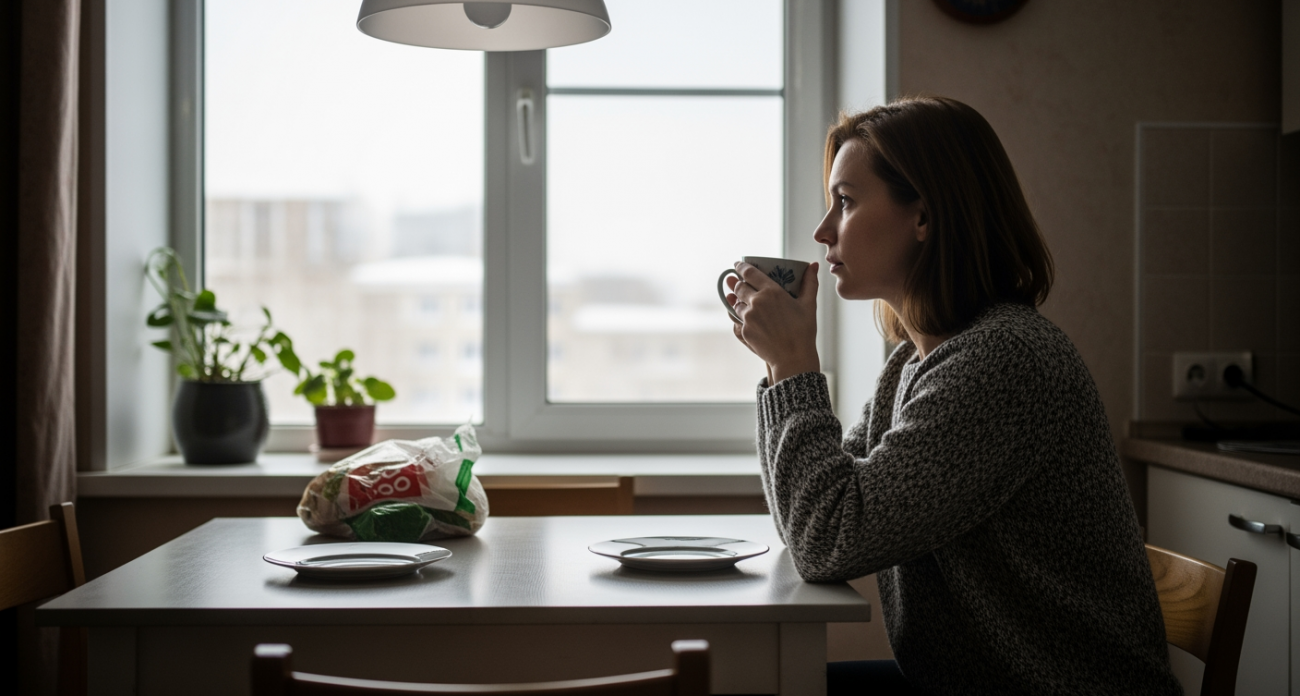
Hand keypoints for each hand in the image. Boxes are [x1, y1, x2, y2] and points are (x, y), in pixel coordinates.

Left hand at [726, 262, 819, 383]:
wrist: (793, 358)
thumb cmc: (803, 331)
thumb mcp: (809, 305)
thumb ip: (810, 282)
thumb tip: (813, 265)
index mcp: (771, 291)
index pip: (749, 273)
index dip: (741, 266)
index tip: (737, 264)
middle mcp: (756, 302)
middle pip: (739, 287)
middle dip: (738, 283)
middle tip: (741, 283)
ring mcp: (748, 317)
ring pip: (736, 303)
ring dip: (738, 301)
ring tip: (745, 303)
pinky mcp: (744, 331)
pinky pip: (736, 319)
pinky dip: (739, 317)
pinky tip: (746, 318)